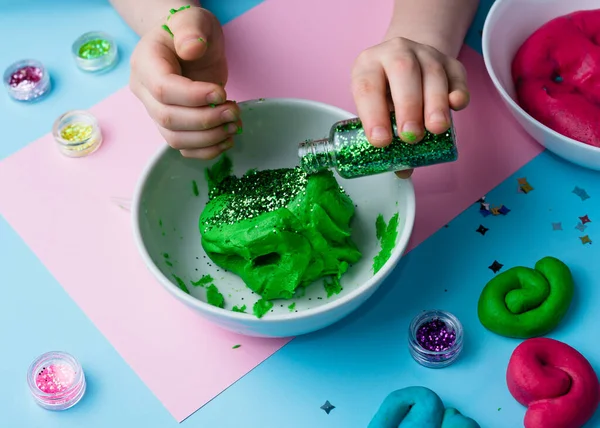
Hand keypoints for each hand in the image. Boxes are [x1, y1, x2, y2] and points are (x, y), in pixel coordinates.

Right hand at [130, 6, 240, 158]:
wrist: (190, 45)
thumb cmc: (191, 31)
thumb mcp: (194, 19)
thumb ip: (191, 29)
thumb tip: (191, 47)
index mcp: (145, 63)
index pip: (163, 89)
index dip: (194, 97)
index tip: (221, 93)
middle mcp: (144, 91)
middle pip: (168, 118)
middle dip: (206, 120)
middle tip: (234, 112)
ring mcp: (155, 111)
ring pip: (175, 139)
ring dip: (209, 138)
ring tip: (234, 124)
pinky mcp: (171, 126)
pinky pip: (184, 148)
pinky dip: (207, 150)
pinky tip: (227, 139)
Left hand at [351, 37, 469, 177]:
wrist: (406, 62)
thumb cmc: (386, 92)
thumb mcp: (378, 109)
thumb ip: (388, 137)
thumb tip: (402, 170)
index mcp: (368, 65)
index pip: (367, 86)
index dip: (373, 114)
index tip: (381, 141)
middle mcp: (395, 52)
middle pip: (403, 72)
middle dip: (408, 106)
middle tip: (411, 136)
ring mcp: (424, 53)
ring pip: (432, 72)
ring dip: (435, 102)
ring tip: (435, 129)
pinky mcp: (449, 61)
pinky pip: (456, 74)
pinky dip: (458, 90)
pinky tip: (456, 106)